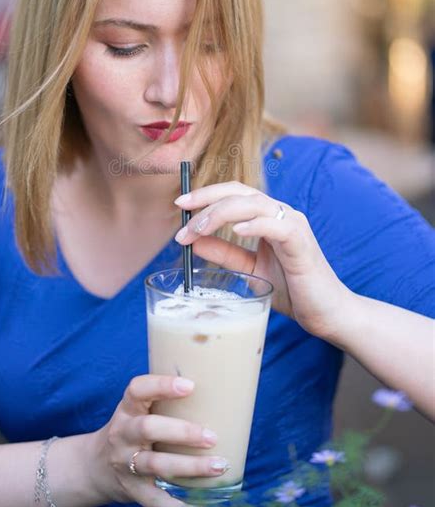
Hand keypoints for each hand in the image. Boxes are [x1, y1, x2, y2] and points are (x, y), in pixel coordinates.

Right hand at [88, 374, 227, 506]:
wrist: (96, 466)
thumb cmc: (132, 429)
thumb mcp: (138, 410)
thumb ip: (163, 401)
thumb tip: (216, 391)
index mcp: (127, 408)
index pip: (138, 390)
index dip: (162, 385)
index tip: (190, 386)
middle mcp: (123, 434)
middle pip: (148, 428)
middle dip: (182, 432)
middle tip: (212, 437)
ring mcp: (126, 463)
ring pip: (157, 464)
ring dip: (190, 466)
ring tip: (219, 466)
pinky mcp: (132, 490)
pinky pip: (155, 500)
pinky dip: (178, 506)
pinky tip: (201, 503)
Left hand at [174, 181, 352, 340]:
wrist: (327, 314)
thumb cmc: (293, 290)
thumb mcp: (250, 270)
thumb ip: (226, 254)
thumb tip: (194, 240)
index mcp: (268, 218)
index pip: (234, 194)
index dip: (206, 194)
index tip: (179, 204)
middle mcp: (281, 215)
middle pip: (240, 192)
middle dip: (207, 198)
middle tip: (181, 209)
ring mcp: (293, 225)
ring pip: (254, 204)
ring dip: (220, 212)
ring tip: (198, 227)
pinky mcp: (302, 242)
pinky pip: (277, 225)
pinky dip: (255, 224)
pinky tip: (237, 230)